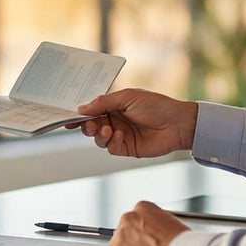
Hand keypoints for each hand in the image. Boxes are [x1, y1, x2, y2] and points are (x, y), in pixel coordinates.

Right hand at [72, 88, 196, 157]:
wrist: (177, 124)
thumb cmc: (156, 105)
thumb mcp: (128, 97)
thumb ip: (104, 102)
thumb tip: (83, 108)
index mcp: (113, 106)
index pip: (92, 110)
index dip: (79, 114)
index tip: (68, 117)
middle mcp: (114, 120)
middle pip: (91, 125)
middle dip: (86, 126)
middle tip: (88, 125)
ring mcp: (120, 135)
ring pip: (99, 138)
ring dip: (99, 134)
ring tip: (108, 129)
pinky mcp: (126, 148)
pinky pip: (111, 147)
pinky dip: (112, 142)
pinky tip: (120, 135)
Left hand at [108, 201, 189, 245]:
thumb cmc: (180, 242)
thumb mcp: (171, 222)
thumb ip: (155, 224)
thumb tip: (152, 234)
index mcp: (142, 207)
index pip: (135, 219)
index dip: (141, 231)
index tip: (146, 239)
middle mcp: (128, 218)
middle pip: (125, 231)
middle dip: (132, 241)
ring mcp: (119, 236)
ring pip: (118, 245)